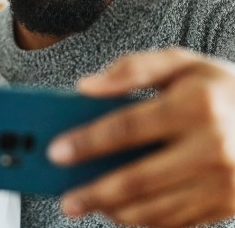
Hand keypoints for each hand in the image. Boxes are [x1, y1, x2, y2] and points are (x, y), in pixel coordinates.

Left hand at [47, 48, 234, 226]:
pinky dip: (143, 220)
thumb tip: (86, 87)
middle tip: (65, 197)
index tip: (57, 151)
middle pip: (137, 178)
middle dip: (94, 191)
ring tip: (85, 206)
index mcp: (195, 106)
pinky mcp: (228, 205)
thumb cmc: (220, 88)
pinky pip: (177, 221)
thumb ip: (132, 69)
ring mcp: (223, 182)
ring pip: (156, 208)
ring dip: (114, 211)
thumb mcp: (181, 62)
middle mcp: (211, 147)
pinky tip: (119, 211)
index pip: (126, 127)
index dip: (87, 142)